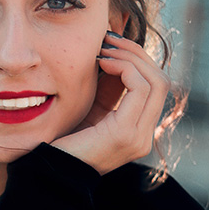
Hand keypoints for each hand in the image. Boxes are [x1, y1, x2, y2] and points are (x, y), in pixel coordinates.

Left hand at [51, 31, 170, 173]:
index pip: (155, 86)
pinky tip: (103, 62)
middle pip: (161, 81)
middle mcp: (144, 136)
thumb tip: (117, 53)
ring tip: (104, 50)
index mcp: (137, 130)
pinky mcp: (125, 134)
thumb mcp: (92, 107)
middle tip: (109, 40)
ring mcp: (139, 137)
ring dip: (130, 58)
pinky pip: (140, 89)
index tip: (110, 46)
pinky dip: (124, 68)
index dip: (138, 60)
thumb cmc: (63, 138)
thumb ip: (110, 87)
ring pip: (156, 82)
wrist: (47, 168)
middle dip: (137, 54)